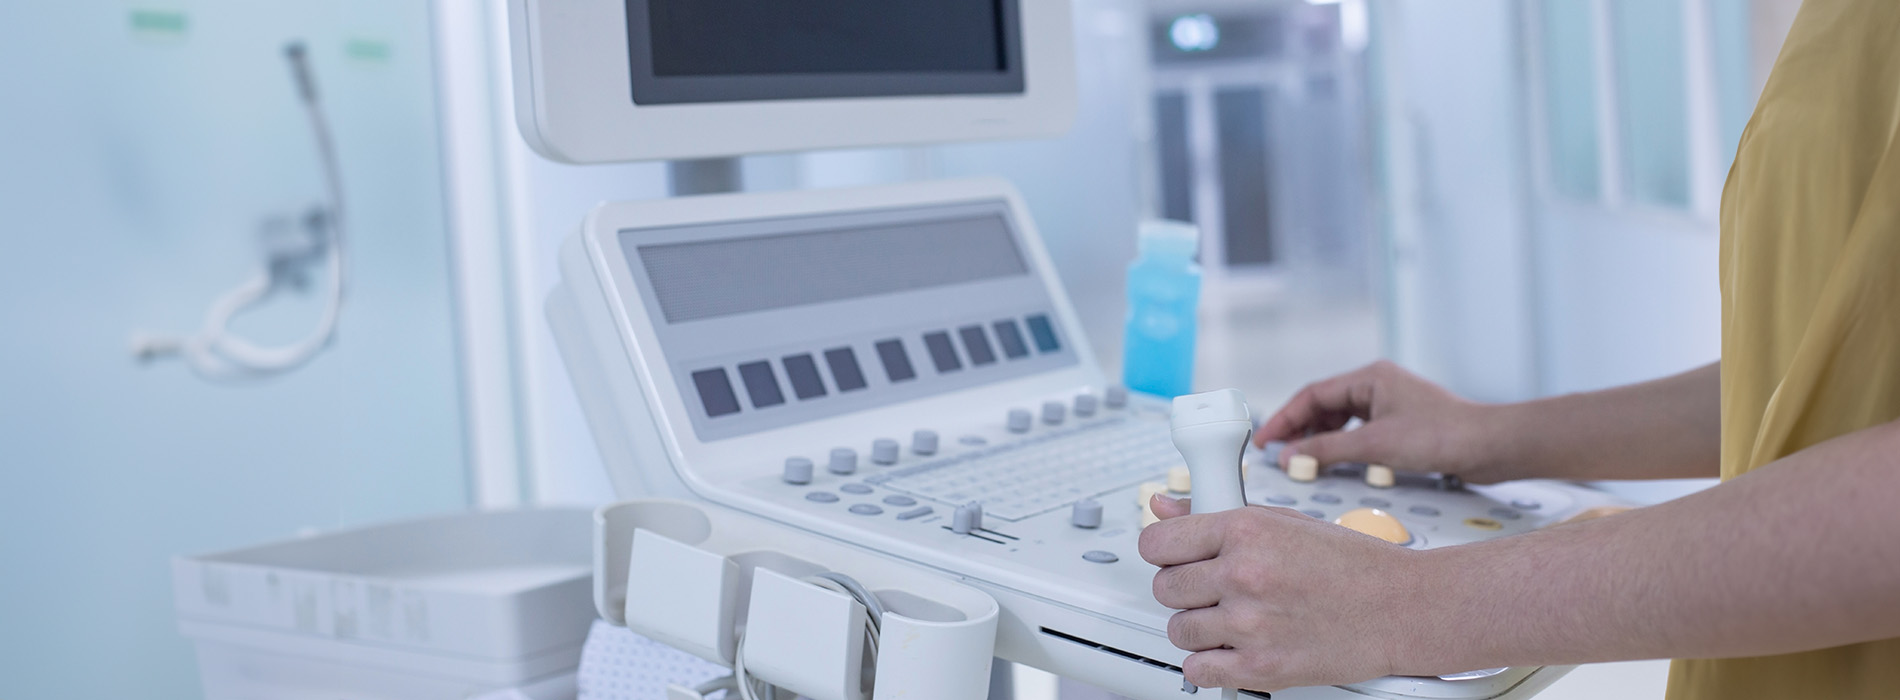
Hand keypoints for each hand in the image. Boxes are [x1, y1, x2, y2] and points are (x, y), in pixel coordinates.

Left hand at [1140, 495, 1423, 690]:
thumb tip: (1166, 508)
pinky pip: (1197, 669)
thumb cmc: (1354, 565)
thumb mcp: (1285, 521)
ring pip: (1178, 628)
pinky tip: (1232, 648)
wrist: (1403, 608)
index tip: (1171, 556)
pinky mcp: (1261, 667)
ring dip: (1197, 626)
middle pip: (1165, 587)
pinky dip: (1209, 662)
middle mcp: (1244, 575)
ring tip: (1231, 618)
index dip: (1162, 550)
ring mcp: (1250, 624)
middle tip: (1212, 588)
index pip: (1158, 542)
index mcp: (1246, 531)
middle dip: (1183, 588)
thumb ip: (1217, 516)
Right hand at [1255, 360, 1518, 483]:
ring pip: (1341, 421)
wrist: (1492, 446)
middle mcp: (1378, 386)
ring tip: (1303, 462)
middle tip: (1279, 455)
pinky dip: (1343, 448)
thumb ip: (1327, 450)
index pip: (1313, 395)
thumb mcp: (1376, 445)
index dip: (1284, 418)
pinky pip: (1359, 434)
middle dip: (1299, 431)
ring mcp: (1390, 405)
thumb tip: (1289, 457)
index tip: (1264, 441)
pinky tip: (1337, 464)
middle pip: (1324, 406)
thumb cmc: (1443, 435)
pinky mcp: (1401, 425)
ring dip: (1321, 441)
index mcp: (1370, 378)